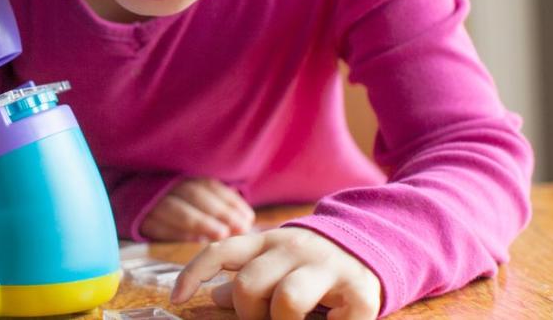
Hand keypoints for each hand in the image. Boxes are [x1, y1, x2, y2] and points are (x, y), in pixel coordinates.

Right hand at [140, 177, 254, 241]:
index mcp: (184, 177)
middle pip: (194, 194)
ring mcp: (152, 200)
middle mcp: (167, 184)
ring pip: (175, 208)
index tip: (248, 219)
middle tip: (238, 228)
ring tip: (221, 235)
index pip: (209, 185)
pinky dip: (178, 232)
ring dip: (199, 221)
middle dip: (218, 211)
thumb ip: (219, 207)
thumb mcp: (196, 201)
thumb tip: (246, 221)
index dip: (229, 201)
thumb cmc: (177, 207)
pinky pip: (158, 224)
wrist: (133, 206)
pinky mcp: (142, 218)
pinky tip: (196, 241)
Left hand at [171, 227, 381, 319]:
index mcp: (268, 240)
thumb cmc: (314, 264)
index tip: (176, 298)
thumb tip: (213, 295)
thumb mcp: (278, 263)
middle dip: (249, 315)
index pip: (221, 251)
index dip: (193, 273)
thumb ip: (248, 277)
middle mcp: (295, 247)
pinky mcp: (360, 290)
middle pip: (250, 284)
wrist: (376, 245)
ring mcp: (328, 266)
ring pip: (287, 300)